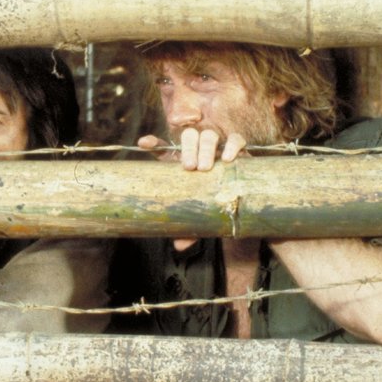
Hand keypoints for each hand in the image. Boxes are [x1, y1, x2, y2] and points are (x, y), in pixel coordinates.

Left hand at [137, 130, 245, 249]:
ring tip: (206, 168)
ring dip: (205, 148)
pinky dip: (232, 145)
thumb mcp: (198, 218)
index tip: (144, 144)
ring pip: (209, 135)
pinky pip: (236, 139)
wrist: (237, 203)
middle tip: (190, 168)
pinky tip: (227, 158)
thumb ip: (188, 230)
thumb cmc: (210, 206)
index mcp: (181, 163)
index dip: (153, 143)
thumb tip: (179, 247)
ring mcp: (218, 148)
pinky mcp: (238, 150)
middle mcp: (198, 151)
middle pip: (189, 135)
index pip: (163, 147)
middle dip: (188, 148)